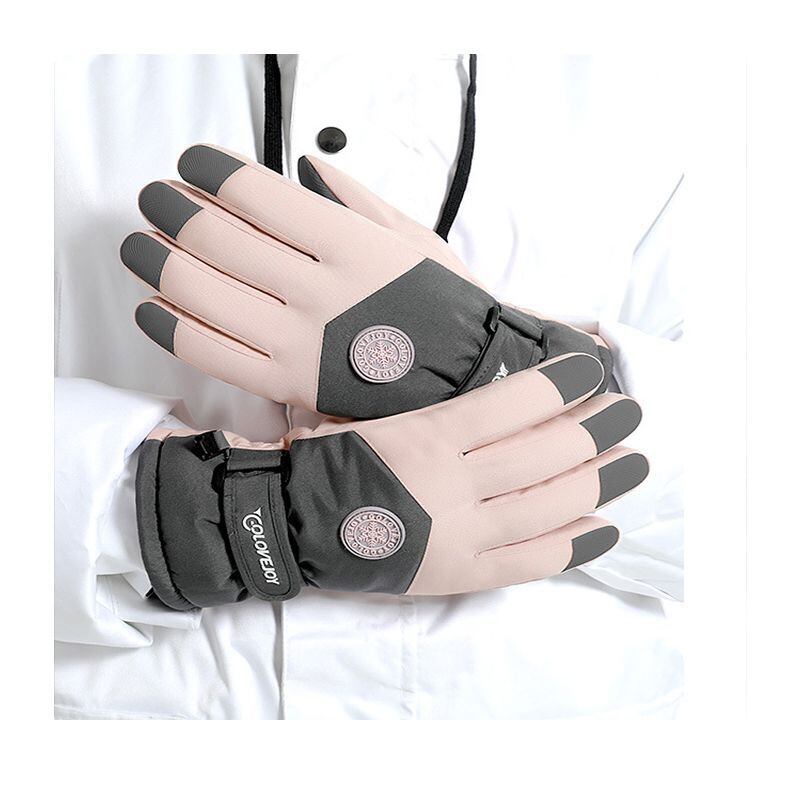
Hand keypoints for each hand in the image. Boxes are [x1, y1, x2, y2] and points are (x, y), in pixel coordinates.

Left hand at [121, 144, 612, 418]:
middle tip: (155, 196)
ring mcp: (300, 341)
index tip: (192, 161)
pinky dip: (170, 326)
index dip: (208, 169)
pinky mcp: (287, 384)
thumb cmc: (445, 309)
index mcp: (352, 245)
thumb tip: (305, 166)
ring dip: (156, 261)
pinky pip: (211, 352)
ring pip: (202, 295)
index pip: (255, 194)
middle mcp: (320, 291)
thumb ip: (357, 198)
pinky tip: (152, 305)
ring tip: (141, 243)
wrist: (465, 385)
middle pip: (215, 238)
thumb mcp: (417, 239)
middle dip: (170, 207)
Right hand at [136, 355, 645, 608]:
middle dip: (597, 427)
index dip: (560, 381)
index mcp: (426, 437)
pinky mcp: (460, 575)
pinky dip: (574, 545)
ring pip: (548, 505)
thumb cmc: (325, 458)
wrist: (289, 525)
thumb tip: (488, 381)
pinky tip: (605, 528)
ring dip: (600, 480)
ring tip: (635, 461)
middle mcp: (451, 485)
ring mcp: (460, 535)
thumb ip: (426, 400)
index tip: (591, 364)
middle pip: (544, 453)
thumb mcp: (368, 412)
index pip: (512, 403)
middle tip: (631, 409)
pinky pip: (530, 563)